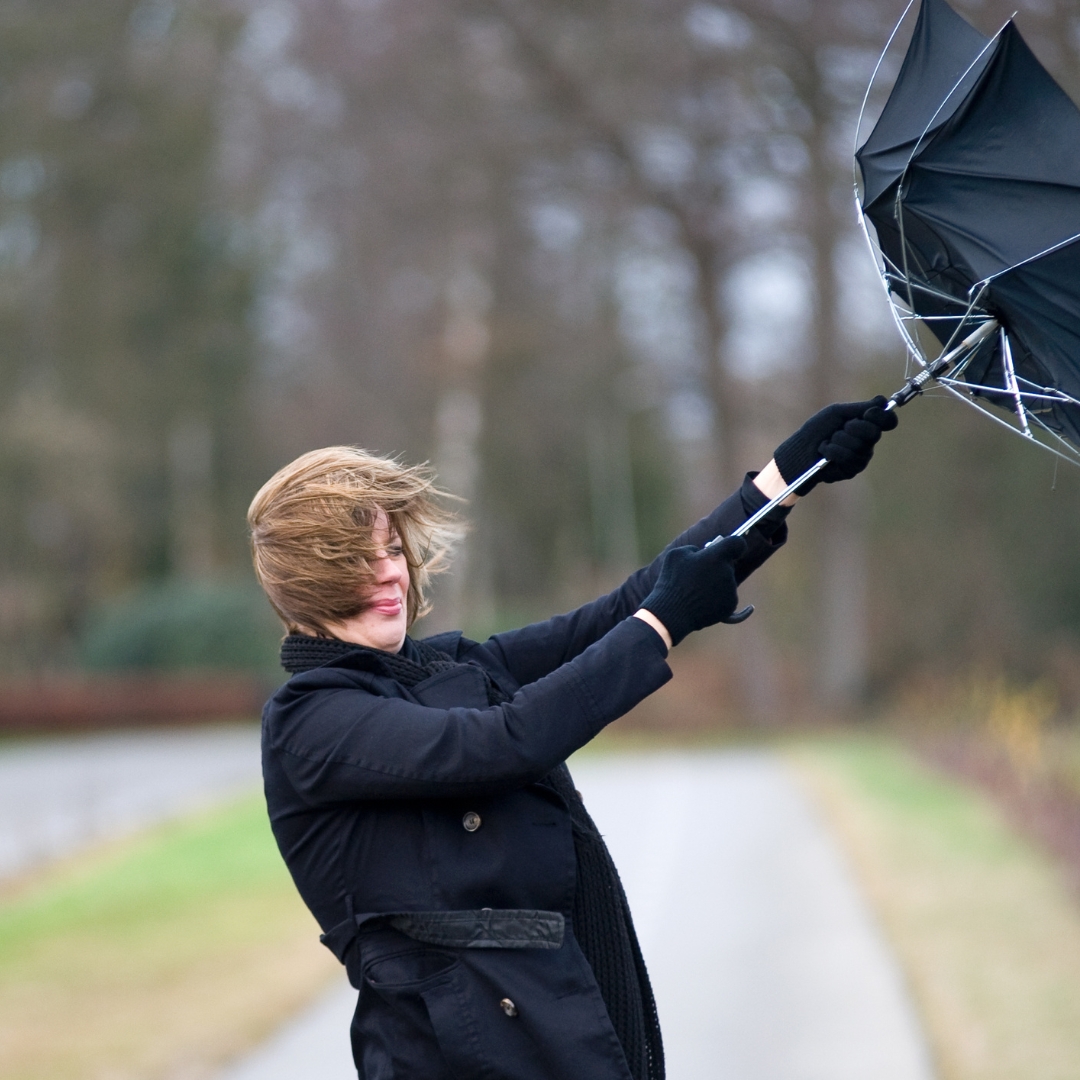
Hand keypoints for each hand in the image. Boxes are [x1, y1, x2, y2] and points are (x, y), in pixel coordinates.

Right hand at [637, 536, 747, 646]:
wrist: (672, 612)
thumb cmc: (672, 581)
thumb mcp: (676, 555)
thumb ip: (694, 549)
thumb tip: (704, 552)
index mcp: (717, 556)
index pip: (737, 544)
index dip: (733, 545)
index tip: (727, 549)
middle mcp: (728, 572)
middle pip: (728, 564)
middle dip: (717, 567)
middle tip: (699, 574)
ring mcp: (731, 590)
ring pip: (726, 581)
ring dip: (715, 583)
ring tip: (695, 591)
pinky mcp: (731, 605)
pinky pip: (727, 597)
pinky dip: (717, 598)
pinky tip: (704, 600)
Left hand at [773, 396, 897, 494]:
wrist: (800, 450)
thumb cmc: (817, 429)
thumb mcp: (837, 413)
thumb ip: (859, 408)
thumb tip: (883, 401)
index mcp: (866, 426)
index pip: (888, 421)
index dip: (881, 416)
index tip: (868, 413)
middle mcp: (868, 443)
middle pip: (874, 433)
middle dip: (853, 427)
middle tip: (840, 428)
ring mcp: (861, 458)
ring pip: (859, 446)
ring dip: (838, 440)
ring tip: (828, 441)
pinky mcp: (852, 470)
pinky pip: (848, 458)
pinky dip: (832, 451)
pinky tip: (824, 453)